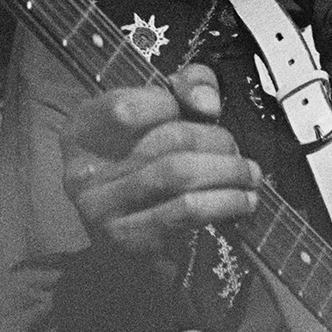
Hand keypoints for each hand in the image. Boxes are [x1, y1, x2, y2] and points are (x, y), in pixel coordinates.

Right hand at [64, 63, 261, 259]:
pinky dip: (224, 202)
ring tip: (250, 175)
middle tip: (237, 151)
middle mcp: (82, 172)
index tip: (204, 112)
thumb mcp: (155, 117)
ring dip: (228, 172)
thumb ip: (185, 87)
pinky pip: (186, 213)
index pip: (127, 106)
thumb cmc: (144, 166)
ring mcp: (102, 211)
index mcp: (81, 132)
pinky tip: (242, 201)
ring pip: (179, 175)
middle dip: (216, 141)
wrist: (124, 244)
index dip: (172, 102)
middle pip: (164, 140)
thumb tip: (208, 102)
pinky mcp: (130, 243)